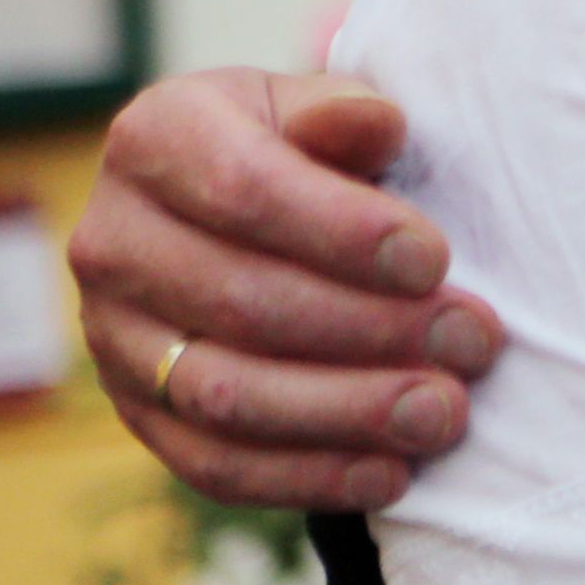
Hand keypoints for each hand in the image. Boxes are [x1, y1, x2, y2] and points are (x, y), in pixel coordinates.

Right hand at [68, 67, 500, 510]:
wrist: (229, 210)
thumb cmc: (299, 147)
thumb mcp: (317, 108)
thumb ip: (343, 114)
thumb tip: (376, 124)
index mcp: (155, 138)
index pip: (243, 190)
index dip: (343, 232)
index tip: (435, 261)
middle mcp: (113, 241)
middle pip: (241, 302)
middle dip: (371, 330)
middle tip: (472, 341)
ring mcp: (112, 337)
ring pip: (223, 394)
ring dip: (346, 413)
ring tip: (444, 414)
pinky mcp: (136, 412)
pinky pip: (212, 464)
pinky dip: (305, 476)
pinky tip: (390, 474)